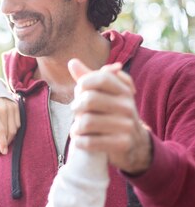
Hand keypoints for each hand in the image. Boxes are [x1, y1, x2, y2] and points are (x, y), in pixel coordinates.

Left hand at [0, 97, 20, 156]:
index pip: (0, 131)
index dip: (2, 143)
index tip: (2, 152)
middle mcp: (3, 109)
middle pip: (8, 132)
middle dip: (4, 144)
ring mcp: (11, 107)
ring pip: (14, 129)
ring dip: (10, 139)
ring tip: (3, 143)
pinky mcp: (16, 106)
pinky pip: (18, 123)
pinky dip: (14, 130)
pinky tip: (8, 134)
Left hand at [68, 59, 151, 174]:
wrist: (134, 144)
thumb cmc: (112, 115)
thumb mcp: (105, 95)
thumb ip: (89, 79)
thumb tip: (72, 62)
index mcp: (124, 91)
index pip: (102, 78)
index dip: (84, 82)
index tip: (79, 91)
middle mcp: (128, 106)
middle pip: (90, 99)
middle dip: (76, 106)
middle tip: (75, 111)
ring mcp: (127, 125)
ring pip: (88, 122)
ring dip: (76, 127)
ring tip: (76, 129)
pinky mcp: (123, 143)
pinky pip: (91, 141)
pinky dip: (80, 142)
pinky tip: (80, 140)